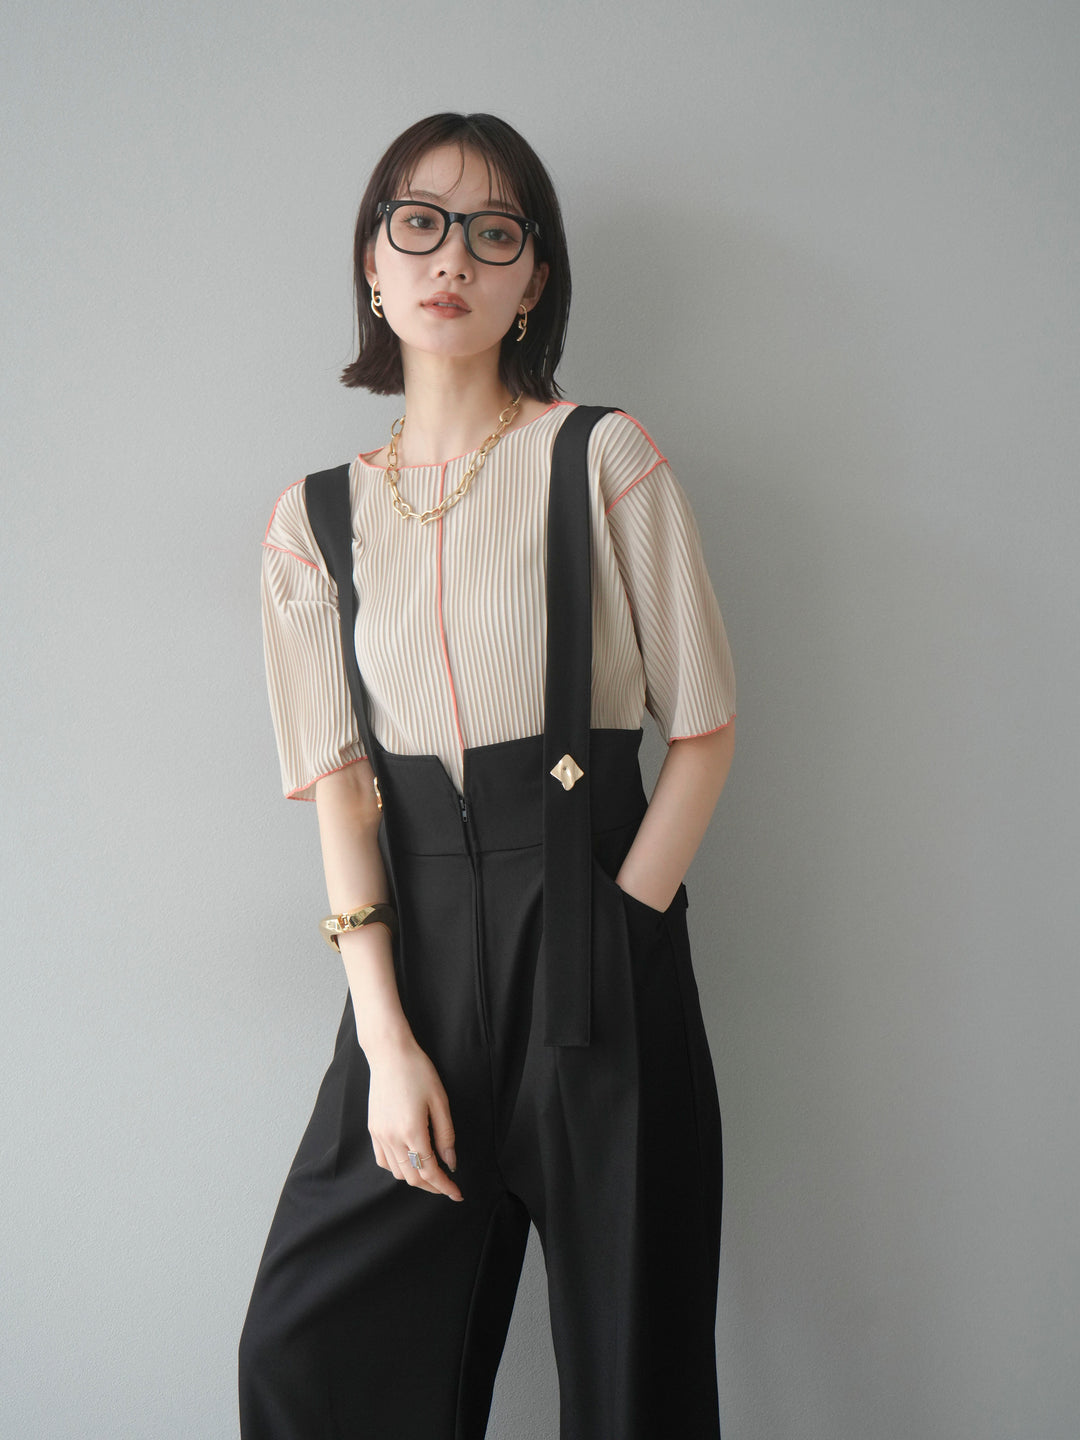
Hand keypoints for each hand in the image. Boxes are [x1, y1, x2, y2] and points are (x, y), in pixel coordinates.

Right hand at [365, 1034, 462, 1201]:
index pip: (430, 1171)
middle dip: (432, 1186)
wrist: (389, 1054)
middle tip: (448, 1186)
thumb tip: (450, 1162)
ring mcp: (380, 1135)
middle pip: (413, 1177)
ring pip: (397, 1172)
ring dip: (415, 1177)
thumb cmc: (418, 1071)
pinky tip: (409, 1161)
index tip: (457, 1194)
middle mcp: (393, 1138)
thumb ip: (446, 1135)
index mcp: (412, 1131)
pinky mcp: (373, 1129)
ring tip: (431, 1172)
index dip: (445, 1186)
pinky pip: (383, 1160)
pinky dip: (397, 1167)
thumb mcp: (440, 1101)